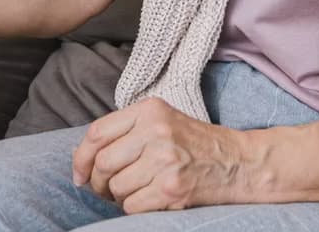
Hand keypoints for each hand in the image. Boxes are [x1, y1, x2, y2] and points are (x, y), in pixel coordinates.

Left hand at [71, 98, 247, 212]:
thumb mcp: (163, 121)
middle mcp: (156, 131)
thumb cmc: (196, 144)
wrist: (239, 163)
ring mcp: (165, 160)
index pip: (97, 133)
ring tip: (135, 193)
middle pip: (103, 163)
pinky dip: (134, 208)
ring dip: (119, 198)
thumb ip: (127, 131)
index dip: (81, 158)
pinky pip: (133, 205)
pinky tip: (149, 200)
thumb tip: (86, 160)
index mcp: (149, 110)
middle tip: (105, 190)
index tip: (79, 174)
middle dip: (97, 183)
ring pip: (117, 187)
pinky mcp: (173, 187)